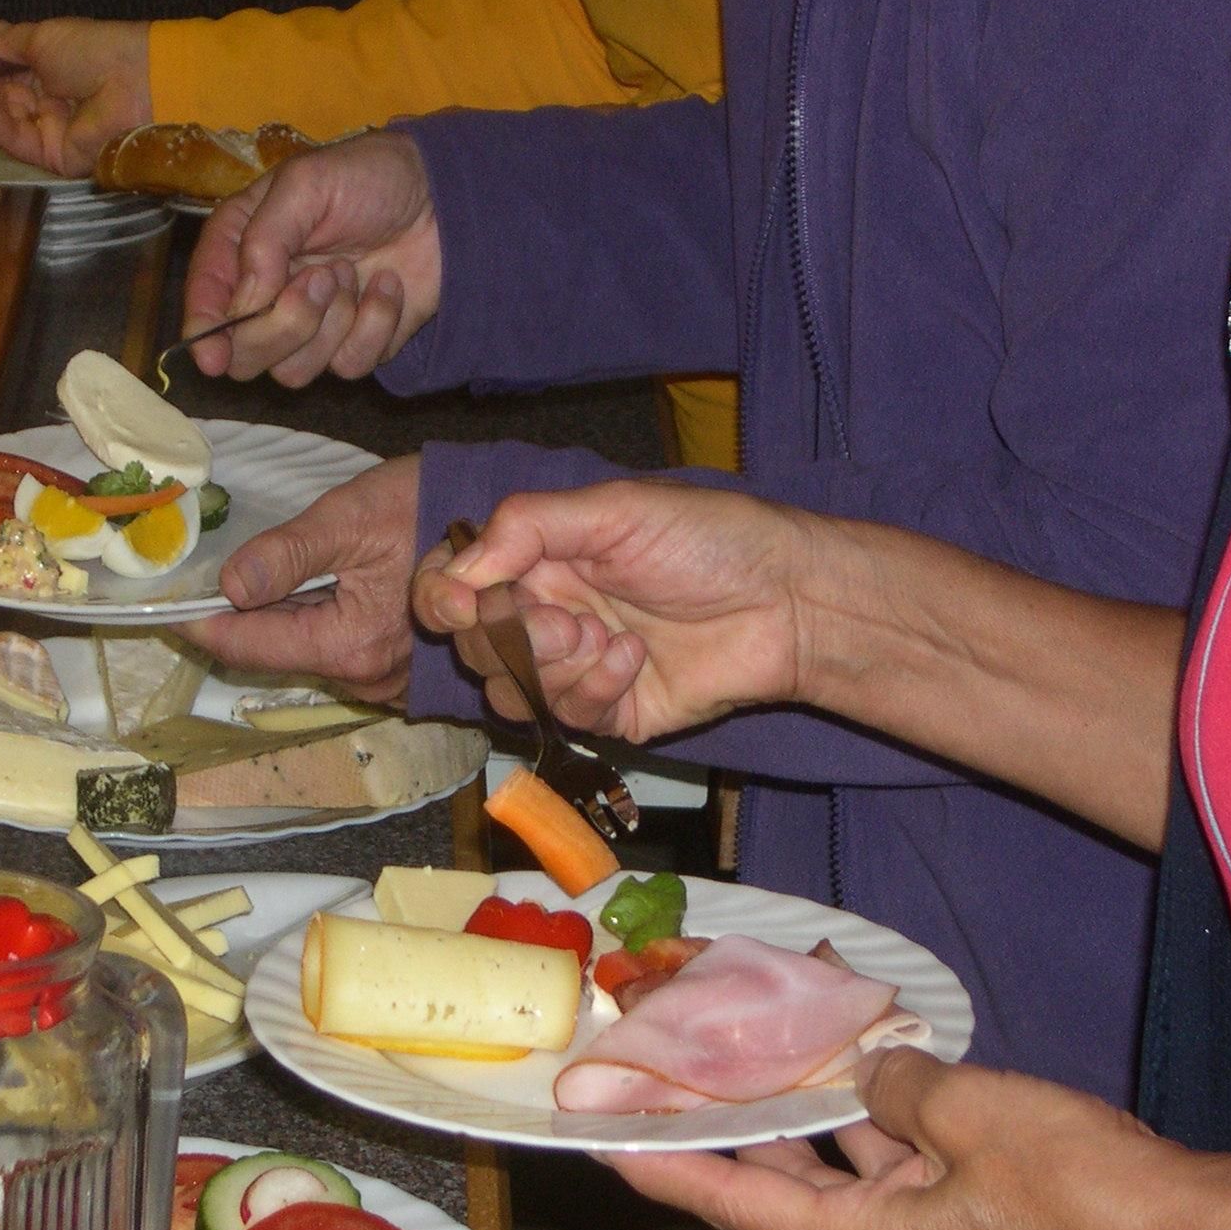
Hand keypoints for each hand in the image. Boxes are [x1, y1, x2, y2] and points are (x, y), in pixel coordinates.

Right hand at [0, 18, 151, 176]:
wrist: (135, 81)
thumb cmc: (96, 50)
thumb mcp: (46, 37)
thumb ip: (14, 41)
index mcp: (53, 72)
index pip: (8, 77)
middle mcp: (51, 104)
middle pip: (1, 101)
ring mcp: (52, 132)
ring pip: (3, 120)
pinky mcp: (53, 157)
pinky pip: (15, 137)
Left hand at [173, 456, 421, 702]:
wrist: (498, 517)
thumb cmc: (427, 508)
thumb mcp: (350, 519)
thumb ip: (286, 555)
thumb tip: (227, 585)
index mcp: (350, 645)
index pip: (249, 645)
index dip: (199, 623)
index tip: (162, 604)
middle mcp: (368, 679)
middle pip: (276, 654)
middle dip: (240, 618)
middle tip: (208, 578)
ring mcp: (388, 683)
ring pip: (307, 655)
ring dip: (280, 620)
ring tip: (267, 577)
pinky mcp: (402, 675)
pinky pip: (340, 654)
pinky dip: (316, 625)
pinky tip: (316, 590)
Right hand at [180, 132, 441, 387]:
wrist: (443, 195)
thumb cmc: (368, 177)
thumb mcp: (305, 185)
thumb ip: (263, 241)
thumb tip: (243, 304)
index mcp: (241, 248)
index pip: (206, 304)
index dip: (204, 335)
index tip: (212, 356)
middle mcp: (269, 294)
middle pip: (246, 355)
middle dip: (284, 325)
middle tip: (322, 276)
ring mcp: (314, 325)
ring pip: (294, 372)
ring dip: (331, 323)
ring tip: (354, 273)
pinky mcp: (356, 342)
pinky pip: (349, 367)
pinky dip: (373, 327)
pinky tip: (388, 286)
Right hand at [410, 480, 817, 742]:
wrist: (788, 603)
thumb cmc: (709, 539)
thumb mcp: (615, 510)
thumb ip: (529, 527)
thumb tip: (459, 569)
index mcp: (538, 557)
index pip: (452, 586)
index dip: (442, 599)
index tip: (462, 605)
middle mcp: (547, 612)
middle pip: (475, 647)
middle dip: (513, 639)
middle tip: (569, 622)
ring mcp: (576, 666)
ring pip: (512, 694)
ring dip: (554, 669)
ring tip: (610, 639)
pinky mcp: (609, 712)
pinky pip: (567, 718)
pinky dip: (595, 689)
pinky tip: (636, 660)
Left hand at [606, 1050, 1185, 1229]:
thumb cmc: (1077, 1186)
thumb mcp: (968, 1110)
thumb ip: (897, 1084)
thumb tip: (874, 1072)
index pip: (739, 1205)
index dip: (668, 1169)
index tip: (606, 1144)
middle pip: (788, 1194)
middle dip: (741, 1131)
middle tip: (680, 1081)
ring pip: (851, 1180)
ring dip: (818, 1120)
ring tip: (766, 1053)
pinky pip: (905, 1179)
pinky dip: (881, 1131)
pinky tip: (870, 1070)